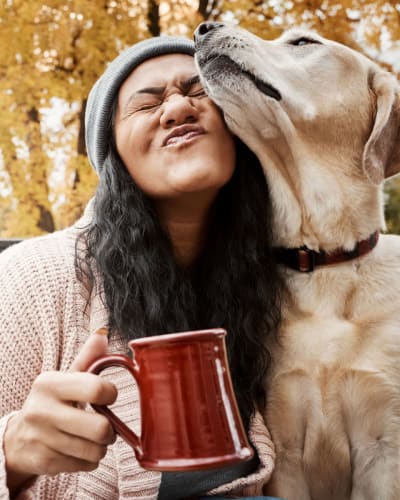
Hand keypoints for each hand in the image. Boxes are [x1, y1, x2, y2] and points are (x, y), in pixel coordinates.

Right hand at [4, 330, 116, 493]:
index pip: (97, 389)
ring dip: (100, 446)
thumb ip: (87, 358)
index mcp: (49, 383)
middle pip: (100, 429)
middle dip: (109, 429)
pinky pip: (86, 466)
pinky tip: (78, 449)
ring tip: (90, 437)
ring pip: (96, 451)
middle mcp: (42, 411)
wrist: (19, 437)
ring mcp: (42, 439)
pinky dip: (89, 459)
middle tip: (103, 424)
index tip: (107, 396)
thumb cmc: (52, 402)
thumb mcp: (66, 377)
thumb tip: (103, 333)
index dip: (110, 394)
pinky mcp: (44, 463)